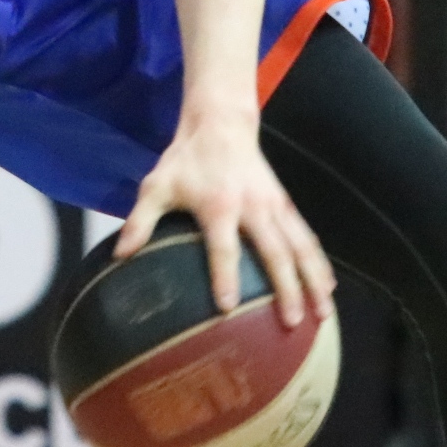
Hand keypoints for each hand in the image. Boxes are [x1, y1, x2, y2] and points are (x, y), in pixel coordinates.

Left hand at [115, 113, 330, 330]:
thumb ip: (139, 220)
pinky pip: (306, 236)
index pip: (223, 247)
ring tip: (323, 313)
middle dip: (286, 288)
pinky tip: (327, 287)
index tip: (228, 307)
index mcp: (218, 206)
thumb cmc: (186, 160)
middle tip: (292, 322)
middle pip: (274, 251)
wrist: (220, 123)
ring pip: (300, 246)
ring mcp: (274, 206)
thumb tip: (119, 255)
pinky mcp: (285, 204)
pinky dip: (319, 262)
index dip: (224, 276)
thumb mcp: (156, 185)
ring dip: (313, 280)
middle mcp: (252, 207)